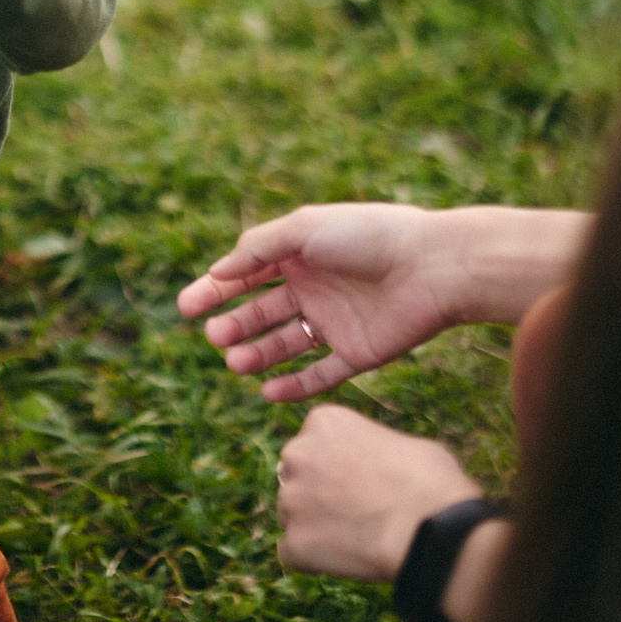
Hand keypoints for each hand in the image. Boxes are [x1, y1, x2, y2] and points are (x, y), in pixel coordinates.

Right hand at [177, 203, 591, 400]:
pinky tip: (267, 392)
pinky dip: (293, 386)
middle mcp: (316, 287)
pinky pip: (319, 376)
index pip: (248, 274)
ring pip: (285, 345)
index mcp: (301, 253)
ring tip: (234, 362)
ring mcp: (336, 322)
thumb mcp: (305, 230)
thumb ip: (258, 248)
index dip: (215, 289)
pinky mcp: (358, 354)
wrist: (435, 267)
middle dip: (233, 324)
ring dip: (255, 354)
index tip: (185, 306)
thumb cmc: (369, 237)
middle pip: (262, 311)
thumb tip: (219, 271)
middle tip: (213, 337)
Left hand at [275, 404, 477, 582]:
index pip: (315, 444)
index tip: (362, 481)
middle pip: (297, 478)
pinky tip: (346, 559)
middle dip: (318, 494)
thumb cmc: (430, 482)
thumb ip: (371, 448)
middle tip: (356, 512)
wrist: (429, 527)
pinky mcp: (293, 542)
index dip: (339, 466)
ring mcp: (291, 499)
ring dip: (315, 527)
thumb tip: (375, 465)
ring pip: (291, 516)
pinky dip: (313, 559)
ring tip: (358, 538)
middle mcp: (297, 454)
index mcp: (324, 421)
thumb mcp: (402, 443)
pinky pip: (292, 553)